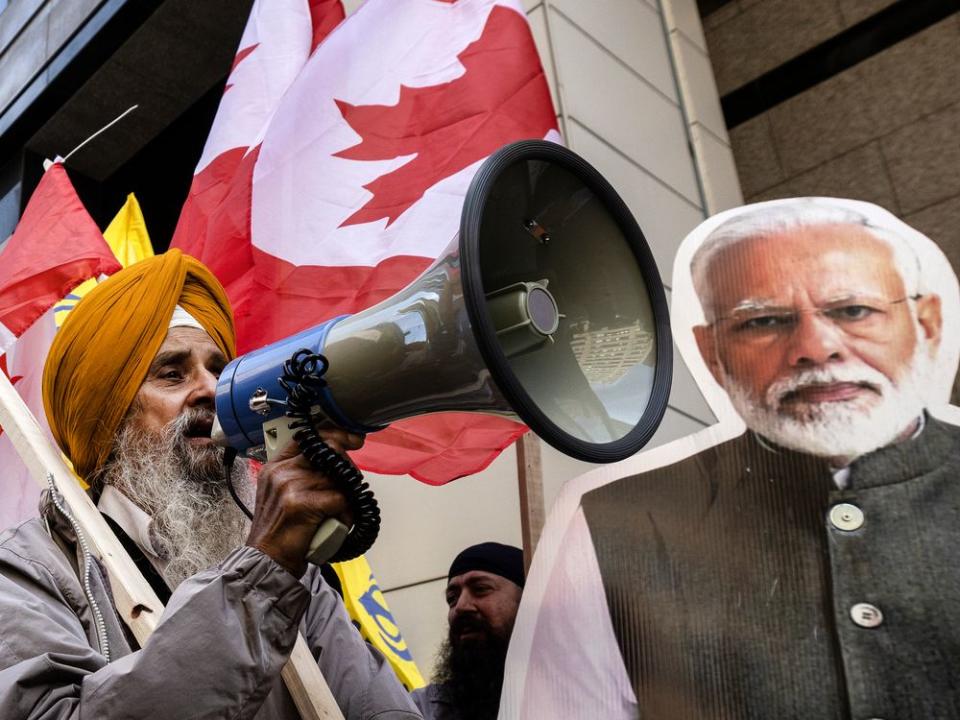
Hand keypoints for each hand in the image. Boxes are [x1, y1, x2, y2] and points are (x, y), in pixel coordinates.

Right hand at [246, 429, 363, 577]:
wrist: (266, 560)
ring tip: (337, 515)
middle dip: (347, 470)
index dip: (335, 435)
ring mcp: (289, 485)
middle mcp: (281, 472)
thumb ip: (303, 475)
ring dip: (346, 499)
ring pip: (337, 480)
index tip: (353, 439)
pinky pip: (340, 500)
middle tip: (352, 487)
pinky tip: (336, 523)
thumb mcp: (282, 495)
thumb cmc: (280, 531)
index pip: (308, 437)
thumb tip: (336, 464)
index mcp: (275, 466)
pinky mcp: (300, 503)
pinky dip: (345, 513)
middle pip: (328, 453)